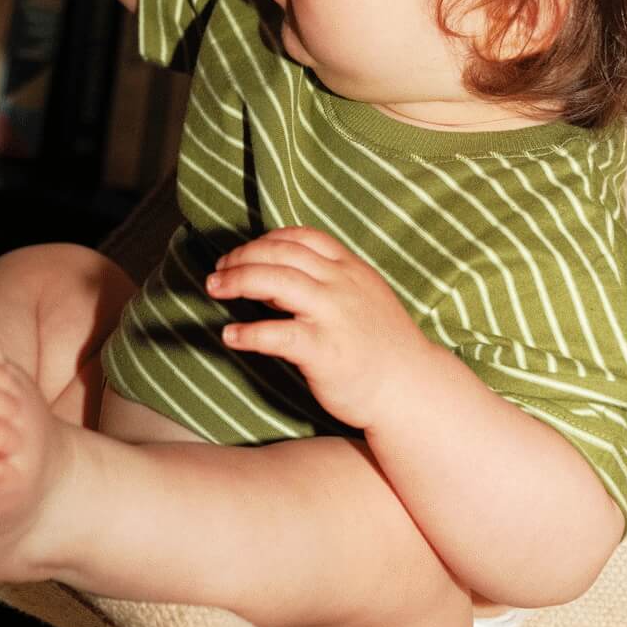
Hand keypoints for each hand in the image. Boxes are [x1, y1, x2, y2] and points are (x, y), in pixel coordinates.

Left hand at [205, 226, 430, 430]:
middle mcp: (340, 285)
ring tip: (215, 289)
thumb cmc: (383, 346)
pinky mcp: (323, 350)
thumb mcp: (363, 298)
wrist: (411, 388)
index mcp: (350, 269)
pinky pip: (277, 335)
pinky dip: (249, 333)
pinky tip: (231, 335)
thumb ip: (327, 283)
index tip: (243, 252)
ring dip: (237, 281)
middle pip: (280, 254)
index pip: (302, 238)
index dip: (266, 240)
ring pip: (275, 282)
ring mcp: (332, 315)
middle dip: (242, 257)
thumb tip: (274, 280)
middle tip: (218, 271)